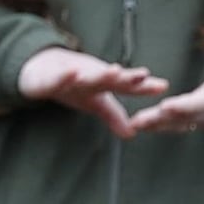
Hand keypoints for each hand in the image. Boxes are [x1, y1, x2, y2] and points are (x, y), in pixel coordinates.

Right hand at [17, 45, 164, 121]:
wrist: (41, 69)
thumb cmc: (74, 85)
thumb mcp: (95, 103)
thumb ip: (114, 117)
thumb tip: (133, 134)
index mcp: (104, 82)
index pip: (127, 85)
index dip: (144, 86)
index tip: (162, 85)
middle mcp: (92, 76)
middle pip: (112, 78)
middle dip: (126, 77)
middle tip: (142, 75)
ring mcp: (73, 75)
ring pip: (88, 76)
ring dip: (101, 73)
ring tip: (115, 71)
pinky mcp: (52, 78)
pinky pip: (59, 78)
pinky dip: (65, 76)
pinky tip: (72, 74)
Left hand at [111, 43, 203, 138]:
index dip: (186, 106)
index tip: (166, 107)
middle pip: (185, 117)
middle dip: (161, 119)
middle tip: (138, 120)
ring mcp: (203, 118)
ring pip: (177, 123)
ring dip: (154, 124)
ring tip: (134, 123)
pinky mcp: (194, 119)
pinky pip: (174, 124)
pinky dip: (156, 124)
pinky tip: (137, 123)